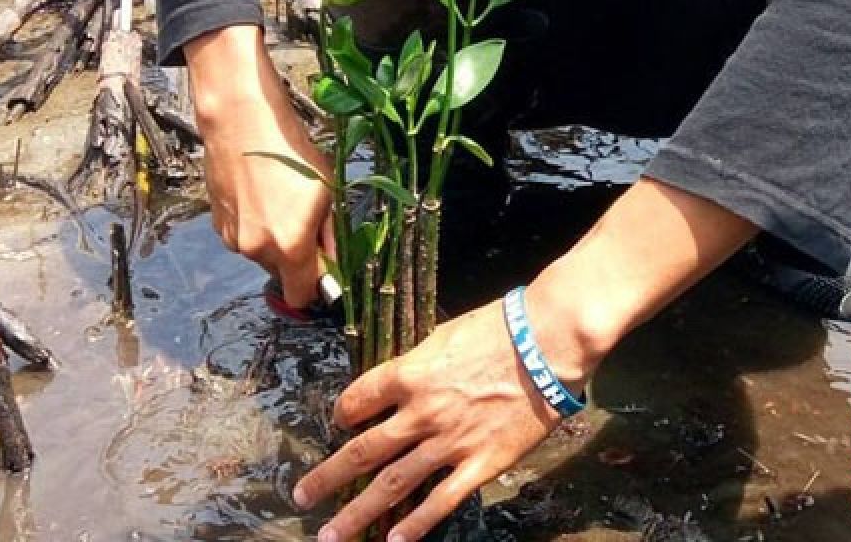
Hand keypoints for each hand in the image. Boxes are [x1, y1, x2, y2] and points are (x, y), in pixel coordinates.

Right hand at [185, 25, 334, 306]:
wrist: (242, 122)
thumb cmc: (288, 150)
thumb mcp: (327, 192)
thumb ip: (332, 236)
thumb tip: (335, 264)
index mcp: (289, 246)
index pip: (301, 297)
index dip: (315, 287)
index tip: (323, 272)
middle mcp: (258, 250)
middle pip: (281, 274)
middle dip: (295, 256)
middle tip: (304, 220)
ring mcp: (234, 238)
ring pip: (261, 254)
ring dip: (273, 238)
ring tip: (279, 199)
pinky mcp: (218, 224)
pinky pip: (243, 236)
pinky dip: (254, 224)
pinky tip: (260, 195)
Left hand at [292, 298, 577, 541]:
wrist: (547, 342)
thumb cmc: (499, 328)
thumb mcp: (445, 334)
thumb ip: (418, 363)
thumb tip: (401, 378)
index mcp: (410, 375)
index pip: (358, 400)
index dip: (343, 413)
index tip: (340, 422)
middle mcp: (421, 413)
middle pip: (364, 451)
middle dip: (328, 476)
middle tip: (303, 496)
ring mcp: (449, 442)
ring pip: (393, 484)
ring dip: (359, 513)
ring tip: (332, 535)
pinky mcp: (481, 463)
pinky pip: (441, 500)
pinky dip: (414, 525)